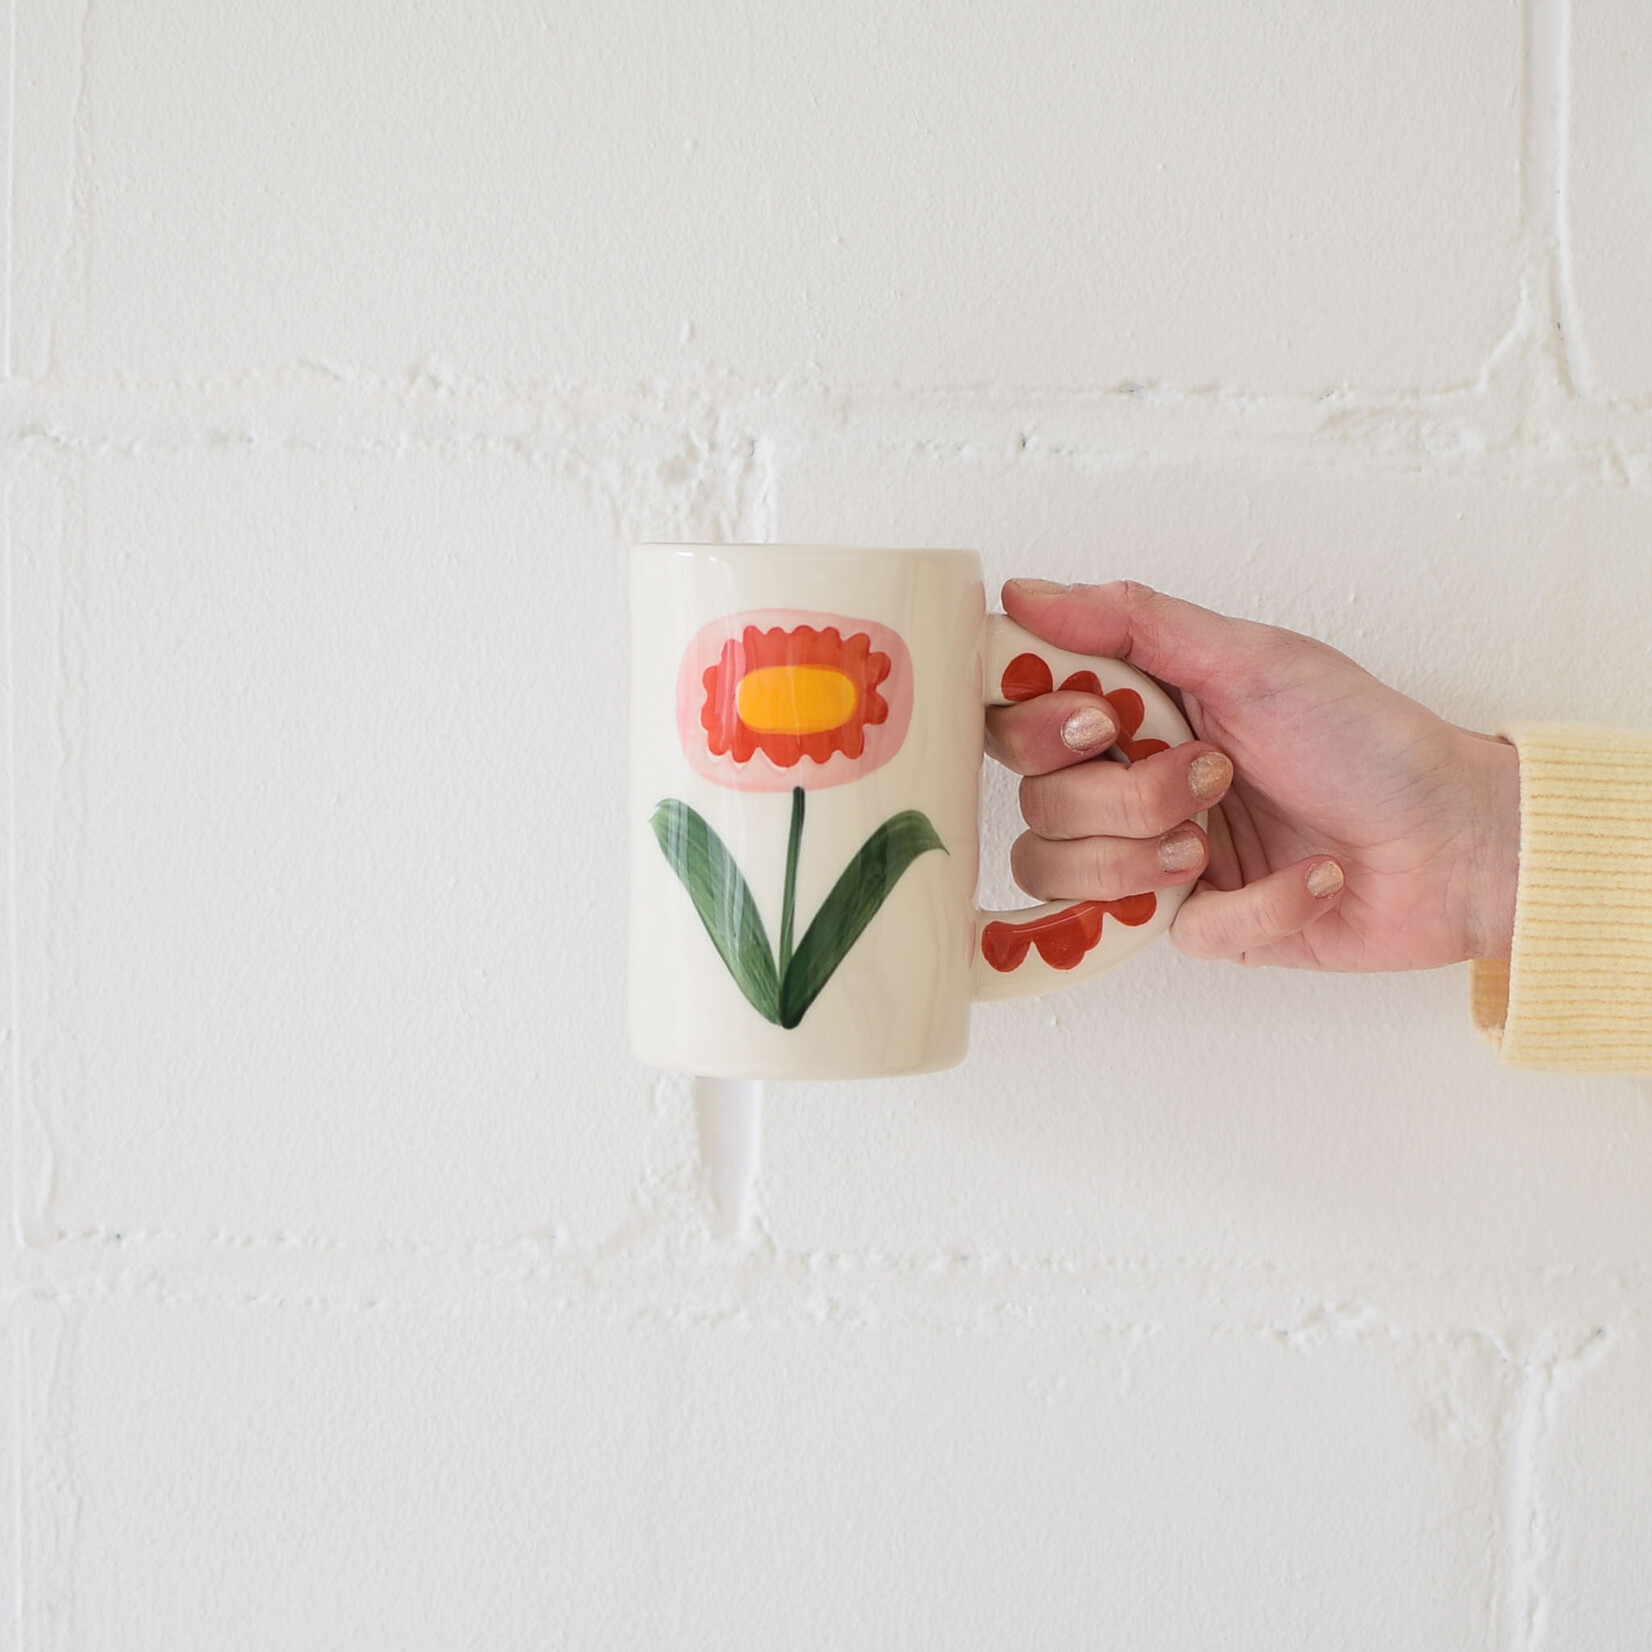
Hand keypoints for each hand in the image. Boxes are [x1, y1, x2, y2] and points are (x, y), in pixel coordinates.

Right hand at [985, 580, 1519, 968]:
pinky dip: (1256, 902)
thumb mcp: (1251, 658)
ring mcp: (1155, 862)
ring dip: (1151, 851)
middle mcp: (1130, 787)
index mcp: (1135, 713)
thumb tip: (1022, 594)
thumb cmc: (1365, 740)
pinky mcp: (1197, 928)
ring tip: (1224, 833)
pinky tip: (1310, 877)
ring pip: (1067, 877)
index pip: (1019, 725)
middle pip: (1037, 805)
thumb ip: (1132, 622)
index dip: (1036, 729)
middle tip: (1209, 771)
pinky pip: (1169, 932)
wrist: (1456, 842)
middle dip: (1123, 795)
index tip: (1099, 721)